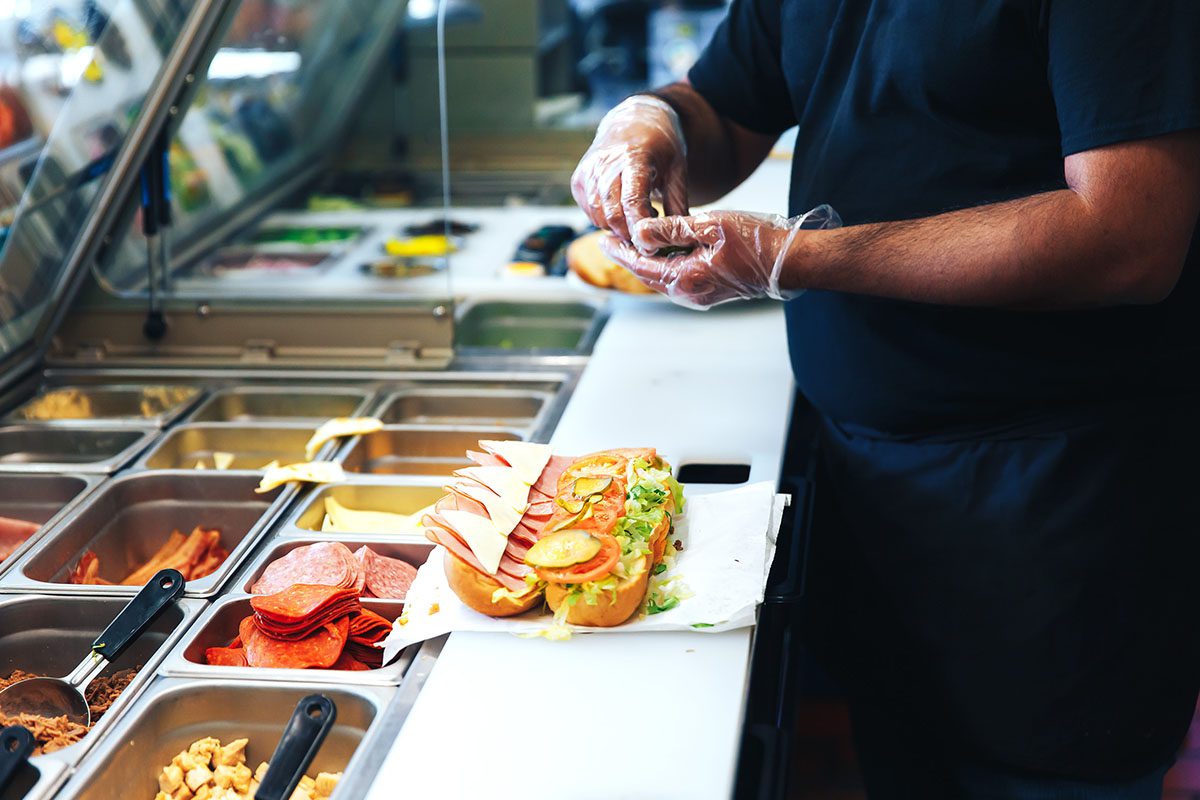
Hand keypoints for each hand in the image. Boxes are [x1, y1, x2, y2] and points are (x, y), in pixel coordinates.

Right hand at [571, 96, 689, 241]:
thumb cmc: (660, 147)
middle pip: (612, 214)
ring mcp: (588, 171)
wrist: (633, 121)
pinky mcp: (578, 181)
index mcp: (633, 157)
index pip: (632, 201)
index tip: (652, 244)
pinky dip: (605, 221)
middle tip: (648, 236)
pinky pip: (590, 213)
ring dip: (617, 228)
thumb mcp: (677, 170)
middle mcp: (604, 163)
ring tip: (638, 218)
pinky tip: (622, 211)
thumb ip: (677, 205)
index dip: (641, 228)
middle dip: (629, 234)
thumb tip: (683, 240)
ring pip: (598, 217)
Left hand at [599, 206, 841, 308]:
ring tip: (630, 244)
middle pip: (648, 277)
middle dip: (628, 258)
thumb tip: (638, 233)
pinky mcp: (710, 292)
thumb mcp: (710, 226)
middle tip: (608, 241)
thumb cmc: (756, 240)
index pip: (641, 266)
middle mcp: (690, 294)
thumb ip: (671, 230)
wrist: (790, 261)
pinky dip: (664, 266)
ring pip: (662, 279)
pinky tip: (661, 252)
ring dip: (645, 262)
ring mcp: (701, 296)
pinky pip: (678, 280)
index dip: (620, 252)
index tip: (602, 239)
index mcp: (686, 279)